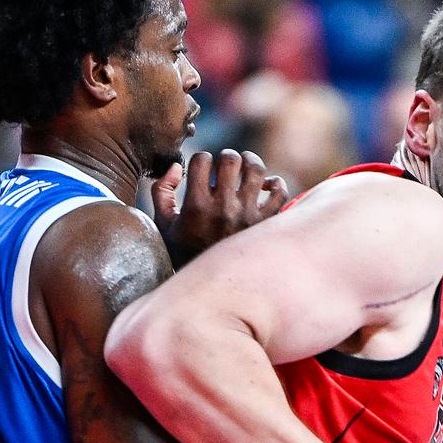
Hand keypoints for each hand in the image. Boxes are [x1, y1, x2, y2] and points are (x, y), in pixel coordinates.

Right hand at [153, 149, 288, 266]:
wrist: (209, 286)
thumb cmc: (184, 251)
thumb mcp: (164, 224)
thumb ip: (162, 191)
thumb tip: (178, 166)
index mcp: (197, 207)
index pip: (202, 160)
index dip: (201, 159)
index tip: (202, 169)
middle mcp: (224, 209)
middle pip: (231, 160)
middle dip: (226, 157)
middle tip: (225, 164)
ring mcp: (247, 216)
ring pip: (257, 170)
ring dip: (252, 162)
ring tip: (246, 165)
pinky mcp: (265, 224)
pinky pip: (280, 193)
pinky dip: (276, 184)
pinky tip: (265, 187)